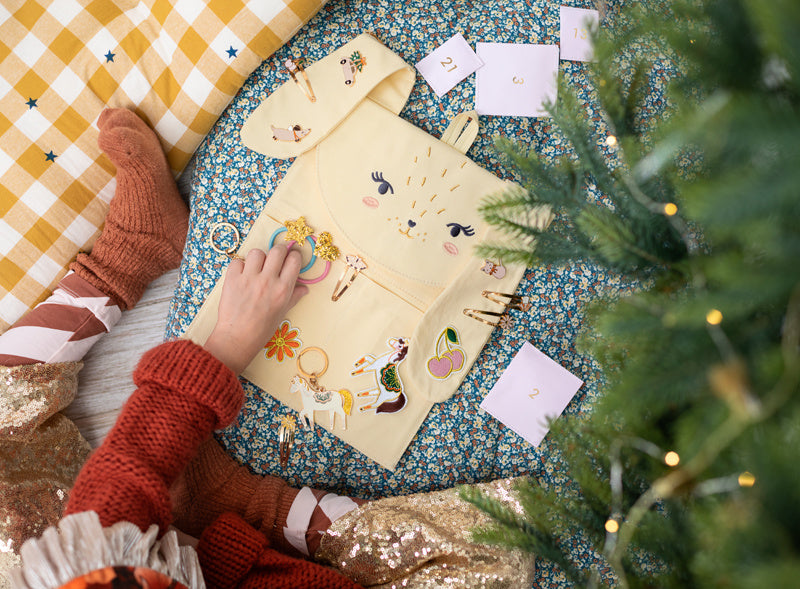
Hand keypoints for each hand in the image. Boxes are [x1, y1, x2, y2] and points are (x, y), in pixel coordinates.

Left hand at [204, 246, 307, 373]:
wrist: (237, 338)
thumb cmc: (262, 329)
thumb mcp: (282, 313)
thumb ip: (294, 297)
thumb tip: (304, 288)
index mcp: (283, 289)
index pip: (294, 260)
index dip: (294, 256)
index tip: (291, 257)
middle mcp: (268, 281)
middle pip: (278, 250)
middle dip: (279, 250)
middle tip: (276, 257)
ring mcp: (249, 279)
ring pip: (257, 252)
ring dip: (259, 258)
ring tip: (256, 267)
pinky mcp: (232, 279)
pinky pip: (238, 261)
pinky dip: (240, 266)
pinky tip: (242, 275)